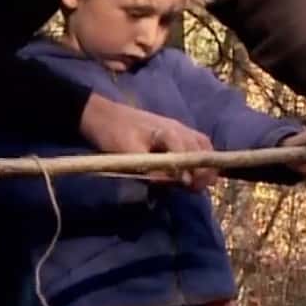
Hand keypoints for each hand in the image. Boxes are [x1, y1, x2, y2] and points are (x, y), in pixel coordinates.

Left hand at [78, 92, 217, 188]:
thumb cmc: (112, 134)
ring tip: (196, 184)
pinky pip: (195, 144)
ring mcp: (178, 128)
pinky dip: (199, 158)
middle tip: (195, 190)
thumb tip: (171, 182)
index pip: (189, 154)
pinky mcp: (174, 132)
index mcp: (168, 132)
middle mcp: (179, 128)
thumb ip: (150, 168)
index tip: (188, 187)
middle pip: (202, 150)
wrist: (102, 115)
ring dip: (204, 165)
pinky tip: (192, 173)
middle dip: (203, 171)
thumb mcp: (127, 153)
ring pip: (203, 147)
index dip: (192, 172)